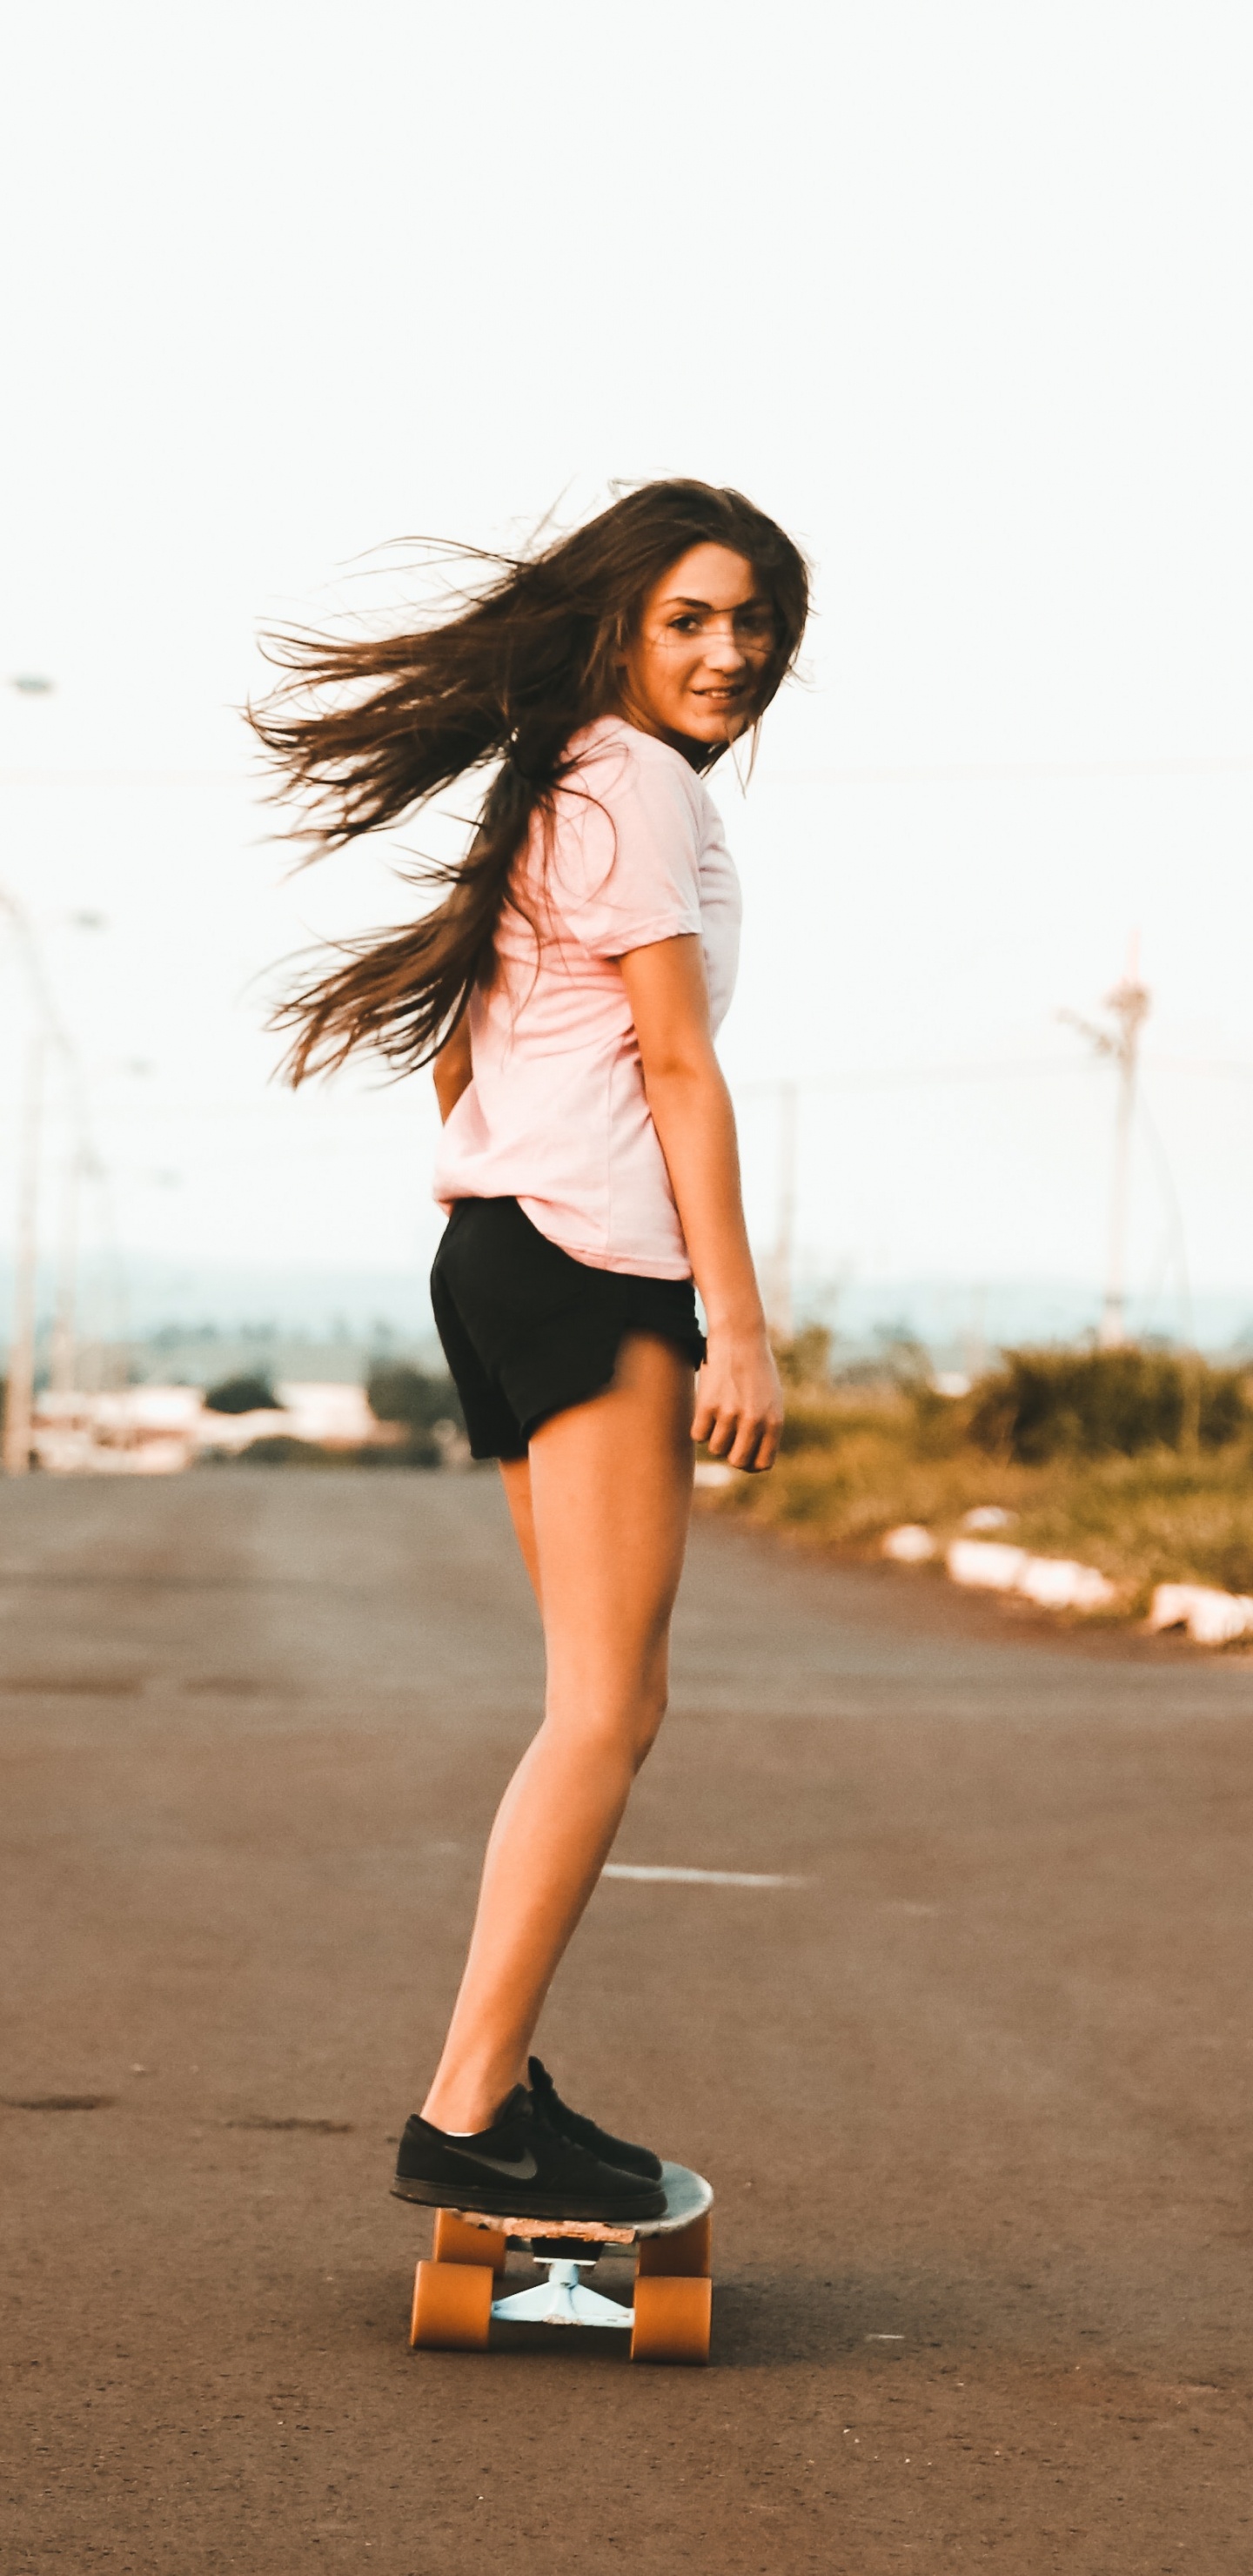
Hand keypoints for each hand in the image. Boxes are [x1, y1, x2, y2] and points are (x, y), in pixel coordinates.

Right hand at [692, 1329, 783, 1472]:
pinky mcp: (708, 1405)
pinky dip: (699, 1426)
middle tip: (727, 1438)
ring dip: (713, 1437)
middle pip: (737, 1461)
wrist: (740, 1337)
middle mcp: (754, 1421)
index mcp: (774, 1422)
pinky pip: (698, 1435)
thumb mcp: (772, 1400)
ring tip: (718, 1417)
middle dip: (730, 1454)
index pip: (762, 1463)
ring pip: (715, 1449)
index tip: (741, 1453)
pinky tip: (706, 1409)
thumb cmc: (757, 1369)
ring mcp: (730, 1414)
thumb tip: (751, 1461)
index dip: (749, 1463)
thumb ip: (766, 1429)